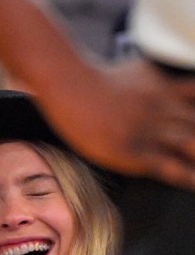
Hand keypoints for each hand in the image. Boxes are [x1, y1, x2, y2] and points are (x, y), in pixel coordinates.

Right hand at [34, 58, 194, 188]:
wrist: (72, 85)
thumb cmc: (95, 79)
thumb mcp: (138, 71)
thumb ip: (157, 82)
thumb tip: (162, 85)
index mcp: (167, 89)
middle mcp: (165, 109)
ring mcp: (151, 131)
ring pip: (192, 144)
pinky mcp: (136, 151)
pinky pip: (170, 166)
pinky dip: (187, 176)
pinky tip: (193, 183)